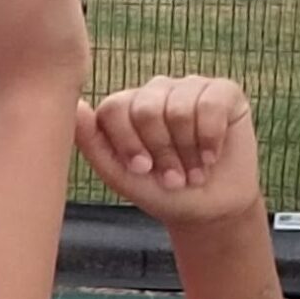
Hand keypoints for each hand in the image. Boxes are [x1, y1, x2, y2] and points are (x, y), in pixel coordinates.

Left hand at [76, 76, 262, 232]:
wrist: (209, 210)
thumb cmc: (161, 193)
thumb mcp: (122, 176)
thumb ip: (93, 143)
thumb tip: (75, 106)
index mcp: (126, 107)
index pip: (114, 108)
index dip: (128, 143)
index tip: (142, 170)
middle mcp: (156, 91)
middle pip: (146, 108)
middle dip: (161, 152)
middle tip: (173, 176)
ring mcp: (190, 87)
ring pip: (180, 108)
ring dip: (188, 151)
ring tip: (193, 170)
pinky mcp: (224, 92)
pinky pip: (211, 104)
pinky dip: (211, 138)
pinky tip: (212, 156)